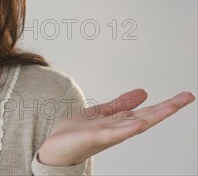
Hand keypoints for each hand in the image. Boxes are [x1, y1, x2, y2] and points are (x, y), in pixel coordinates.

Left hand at [37, 89, 194, 166]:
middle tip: (188, 97)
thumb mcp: (101, 113)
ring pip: (135, 125)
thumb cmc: (77, 132)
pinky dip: (128, 128)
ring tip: (172, 107)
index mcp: (120, 122)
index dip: (165, 104)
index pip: (146, 112)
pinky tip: (140, 123)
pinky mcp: (95, 137)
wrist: (55, 147)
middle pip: (147, 117)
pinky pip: (114, 133)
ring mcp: (108, 134)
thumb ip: (120, 104)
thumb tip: (144, 92)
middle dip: (167, 108)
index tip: (185, 96)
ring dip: (153, 116)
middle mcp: (118, 130)